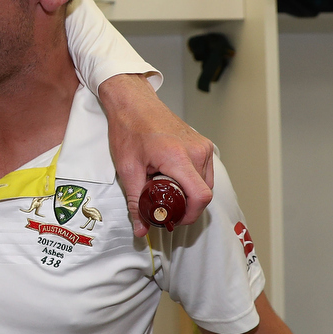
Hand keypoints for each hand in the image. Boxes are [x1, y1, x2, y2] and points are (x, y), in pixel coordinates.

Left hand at [98, 74, 213, 236]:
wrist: (134, 104)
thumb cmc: (129, 130)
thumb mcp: (127, 170)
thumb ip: (136, 202)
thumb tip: (141, 229)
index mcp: (179, 158)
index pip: (200, 197)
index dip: (189, 215)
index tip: (173, 220)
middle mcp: (198, 151)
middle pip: (203, 194)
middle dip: (184, 206)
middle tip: (162, 206)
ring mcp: (204, 147)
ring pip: (205, 184)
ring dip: (187, 194)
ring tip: (163, 188)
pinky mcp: (204, 145)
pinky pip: (204, 172)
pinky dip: (191, 181)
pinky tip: (171, 178)